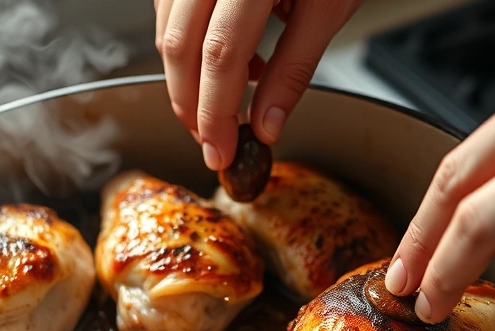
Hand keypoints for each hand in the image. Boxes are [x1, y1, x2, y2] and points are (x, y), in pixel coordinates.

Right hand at [154, 0, 361, 169]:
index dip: (215, 112)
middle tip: (211, 141)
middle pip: (180, 46)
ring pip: (167, 31)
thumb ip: (294, 70)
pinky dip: (189, 48)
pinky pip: (170, 12)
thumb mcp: (327, 9)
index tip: (219, 151)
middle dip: (191, 105)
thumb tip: (265, 125)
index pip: (220, 54)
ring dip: (188, 79)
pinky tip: (225, 61)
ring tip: (227, 101)